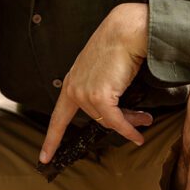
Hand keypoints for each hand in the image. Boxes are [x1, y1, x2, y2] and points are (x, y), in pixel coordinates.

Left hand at [39, 3, 152, 162]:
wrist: (125, 32)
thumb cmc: (118, 48)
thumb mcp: (104, 73)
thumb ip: (103, 93)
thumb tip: (117, 117)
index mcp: (71, 82)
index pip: (58, 116)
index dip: (51, 139)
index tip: (44, 157)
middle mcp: (74, 88)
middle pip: (97, 119)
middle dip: (120, 122)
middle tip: (140, 122)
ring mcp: (84, 92)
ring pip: (108, 120)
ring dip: (129, 122)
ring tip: (145, 119)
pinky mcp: (98, 95)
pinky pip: (115, 121)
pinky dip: (128, 129)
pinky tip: (138, 135)